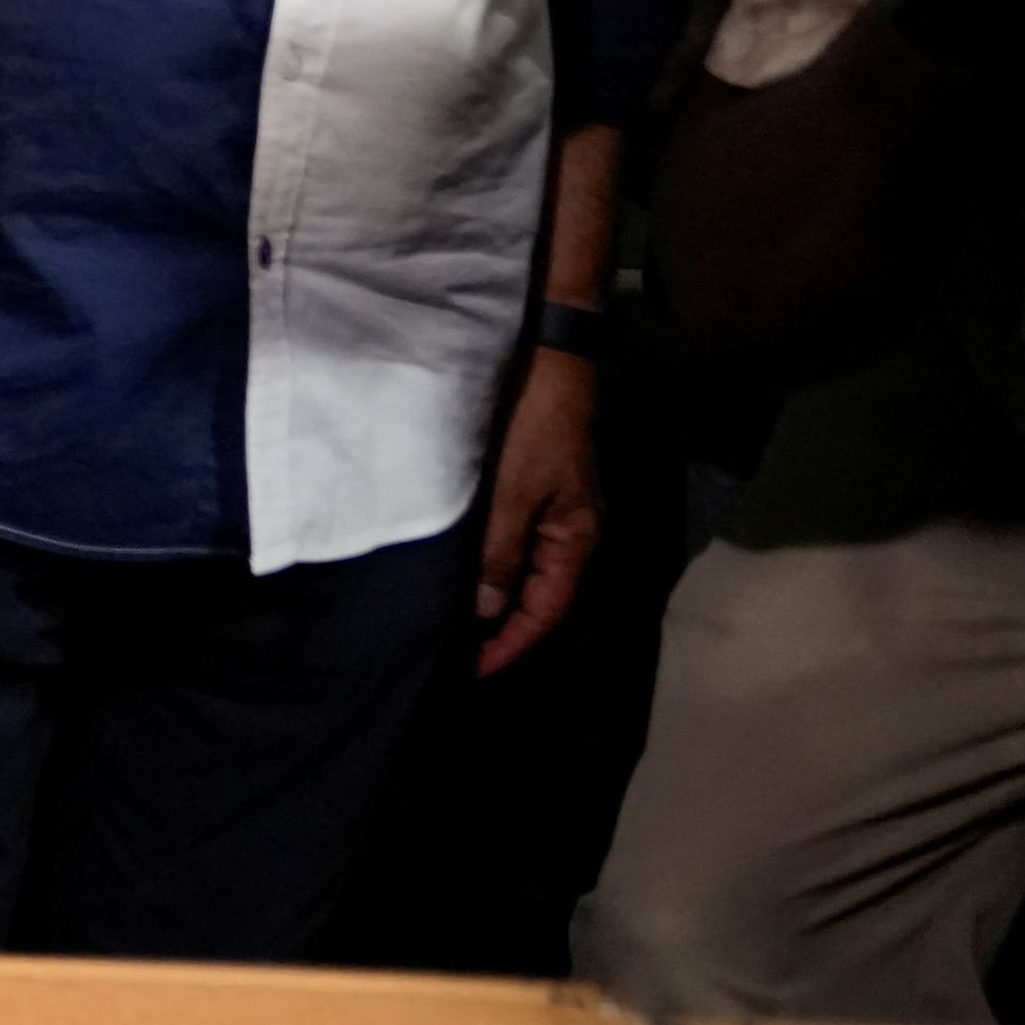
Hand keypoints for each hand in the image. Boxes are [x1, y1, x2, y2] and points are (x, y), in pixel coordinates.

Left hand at [475, 347, 599, 675]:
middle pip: (535, 594)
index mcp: (574, 536)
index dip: (511, 643)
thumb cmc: (534, 423)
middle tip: (454, 653)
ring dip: (490, 594)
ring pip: (520, 566)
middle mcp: (565, 528)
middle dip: (500, 627)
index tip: (473, 670)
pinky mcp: (528, 484)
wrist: (545, 355)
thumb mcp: (513, 491)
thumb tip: (488, 611)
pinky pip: (508, 538)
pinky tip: (457, 568)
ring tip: (449, 620)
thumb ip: (500, 552)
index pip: (545, 608)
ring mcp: (548, 506)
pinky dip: (485, 560)